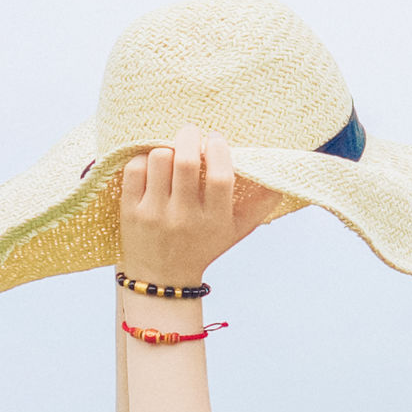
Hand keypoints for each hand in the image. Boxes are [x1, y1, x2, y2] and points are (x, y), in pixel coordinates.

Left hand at [116, 131, 281, 277]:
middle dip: (189, 136)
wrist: (162, 278)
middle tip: (191, 133)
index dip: (219, 150)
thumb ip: (260, 205)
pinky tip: (152, 166)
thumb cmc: (203, 246)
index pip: (220, 177)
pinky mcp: (131, 212)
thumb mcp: (236, 231)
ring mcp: (154, 215)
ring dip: (167, 148)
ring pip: (159, 159)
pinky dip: (143, 158)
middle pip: (185, 162)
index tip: (216, 139)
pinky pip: (135, 169)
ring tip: (172, 153)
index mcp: (214, 221)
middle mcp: (184, 218)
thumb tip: (281, 177)